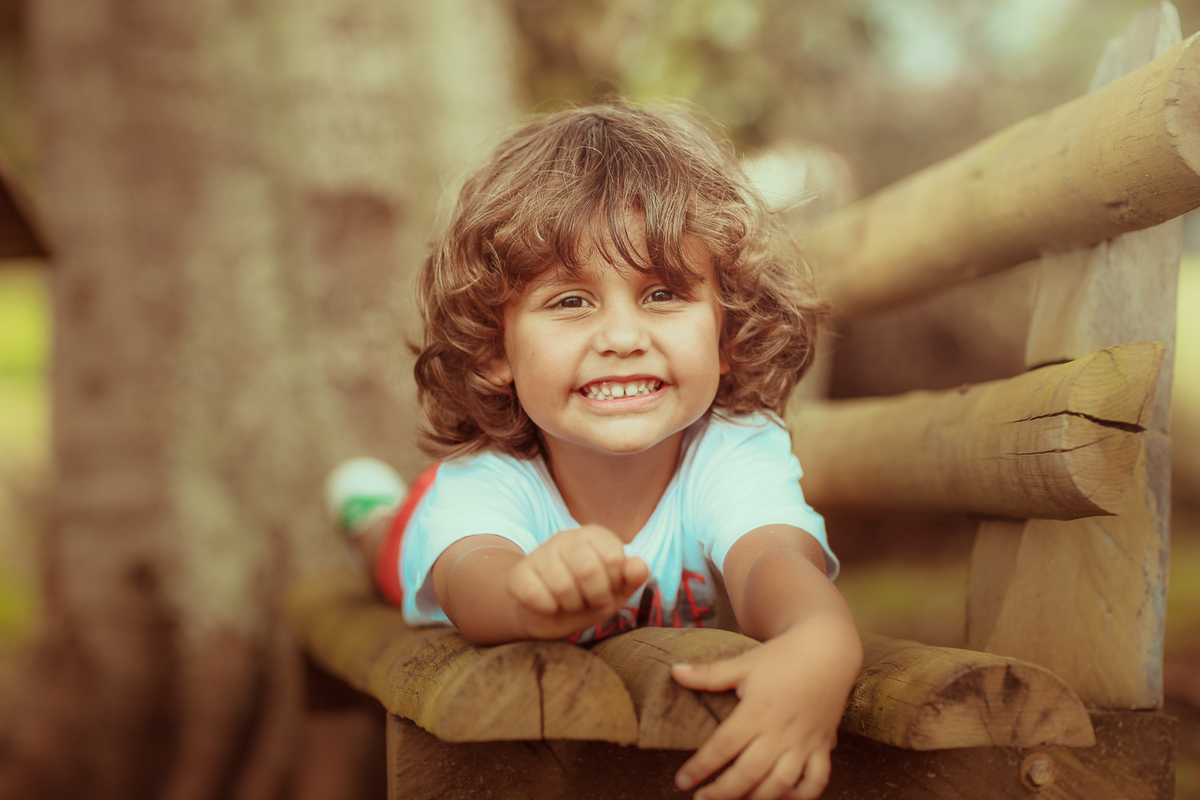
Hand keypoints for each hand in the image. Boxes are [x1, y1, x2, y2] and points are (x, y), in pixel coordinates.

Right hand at [507, 524, 649, 638]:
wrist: (547, 614)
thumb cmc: (587, 597)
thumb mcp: (616, 591)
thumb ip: (632, 578)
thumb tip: (639, 566)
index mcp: (594, 535)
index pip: (614, 557)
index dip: (614, 582)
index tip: (609, 588)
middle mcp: (566, 537)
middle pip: (588, 570)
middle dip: (595, 596)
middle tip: (591, 601)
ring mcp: (540, 553)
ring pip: (562, 586)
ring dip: (572, 605)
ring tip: (570, 602)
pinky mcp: (519, 574)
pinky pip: (538, 596)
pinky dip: (549, 609)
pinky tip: (549, 604)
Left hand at [670, 623, 859, 799]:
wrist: (827, 650)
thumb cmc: (782, 656)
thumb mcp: (743, 663)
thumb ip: (709, 674)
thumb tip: (675, 671)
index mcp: (757, 711)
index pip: (723, 747)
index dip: (700, 767)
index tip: (681, 781)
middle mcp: (780, 732)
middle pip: (749, 773)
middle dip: (723, 792)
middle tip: (701, 799)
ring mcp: (803, 742)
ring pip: (781, 784)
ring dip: (756, 798)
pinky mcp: (822, 746)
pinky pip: (816, 780)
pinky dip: (801, 795)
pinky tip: (782, 797)